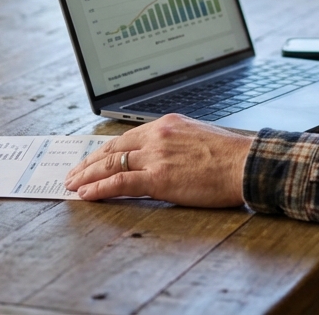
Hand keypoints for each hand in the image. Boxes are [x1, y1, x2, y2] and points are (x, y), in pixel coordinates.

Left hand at [65, 114, 252, 205]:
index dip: (104, 151)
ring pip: (111, 164)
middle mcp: (158, 135)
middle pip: (112, 148)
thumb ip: (178, 143)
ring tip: (73, 186)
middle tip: (73, 174)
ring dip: (87, 176)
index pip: (126, 137)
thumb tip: (167, 156)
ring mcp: (156, 155)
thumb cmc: (231, 155)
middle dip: (88, 163)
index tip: (92, 159)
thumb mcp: (200, 137)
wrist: (246, 164)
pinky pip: (120, 183)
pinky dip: (99, 189)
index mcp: (168, 124)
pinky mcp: (158, 177)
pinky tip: (87, 194)